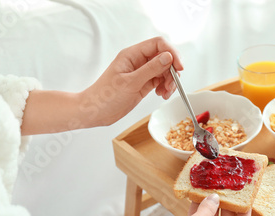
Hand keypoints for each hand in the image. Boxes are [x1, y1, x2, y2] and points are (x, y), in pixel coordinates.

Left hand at [21, 37, 182, 134]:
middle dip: (172, 70)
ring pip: (164, 70)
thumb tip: (168, 57)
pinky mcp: (144, 84)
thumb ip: (151, 69)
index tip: (179, 67)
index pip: (158, 44)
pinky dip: (165, 87)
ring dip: (170, 81)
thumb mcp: (130, 82)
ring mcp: (142, 73)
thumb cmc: (106, 96)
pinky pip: (160, 81)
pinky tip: (162, 94)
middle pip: (164, 57)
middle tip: (172, 84)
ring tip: (165, 93)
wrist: (95, 112)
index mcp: (132, 55)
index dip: (172, 53)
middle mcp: (138, 61)